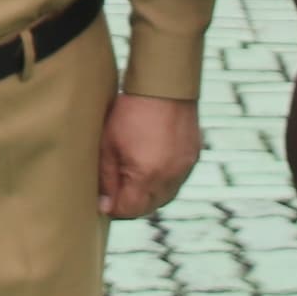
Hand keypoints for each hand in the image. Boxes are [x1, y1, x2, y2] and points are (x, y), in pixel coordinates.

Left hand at [98, 93, 199, 218]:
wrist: (164, 85)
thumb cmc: (130, 112)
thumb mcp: (109, 144)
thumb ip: (107, 179)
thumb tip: (105, 205)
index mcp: (147, 176)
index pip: (129, 210)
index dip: (114, 210)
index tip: (103, 202)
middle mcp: (170, 177)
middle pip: (148, 207)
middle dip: (130, 205)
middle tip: (115, 194)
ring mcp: (184, 168)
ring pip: (165, 196)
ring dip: (148, 196)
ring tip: (132, 182)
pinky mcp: (193, 157)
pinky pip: (177, 180)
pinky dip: (163, 181)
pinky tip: (151, 169)